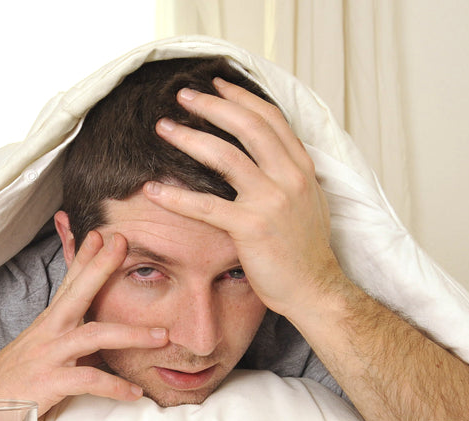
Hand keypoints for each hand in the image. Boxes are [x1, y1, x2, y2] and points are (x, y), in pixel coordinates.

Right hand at [0, 230, 168, 414]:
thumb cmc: (14, 377)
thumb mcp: (41, 347)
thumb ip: (67, 336)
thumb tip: (97, 333)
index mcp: (49, 322)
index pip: (69, 283)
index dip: (84, 257)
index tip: (102, 234)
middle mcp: (49, 331)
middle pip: (79, 292)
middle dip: (102, 267)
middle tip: (125, 245)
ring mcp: (50, 355)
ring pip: (94, 335)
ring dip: (130, 334)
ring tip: (161, 336)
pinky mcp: (50, 382)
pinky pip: (89, 380)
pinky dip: (114, 387)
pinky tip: (133, 393)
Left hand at [142, 78, 347, 319]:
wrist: (315, 288)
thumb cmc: (306, 251)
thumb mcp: (308, 201)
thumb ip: (288, 175)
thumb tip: (266, 157)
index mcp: (303, 167)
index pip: (270, 118)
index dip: (241, 97)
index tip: (217, 83)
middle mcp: (289, 177)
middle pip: (246, 126)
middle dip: (212, 105)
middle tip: (183, 94)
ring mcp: (271, 200)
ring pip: (224, 156)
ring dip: (189, 137)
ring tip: (163, 127)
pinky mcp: (251, 227)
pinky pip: (205, 206)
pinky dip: (175, 197)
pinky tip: (152, 190)